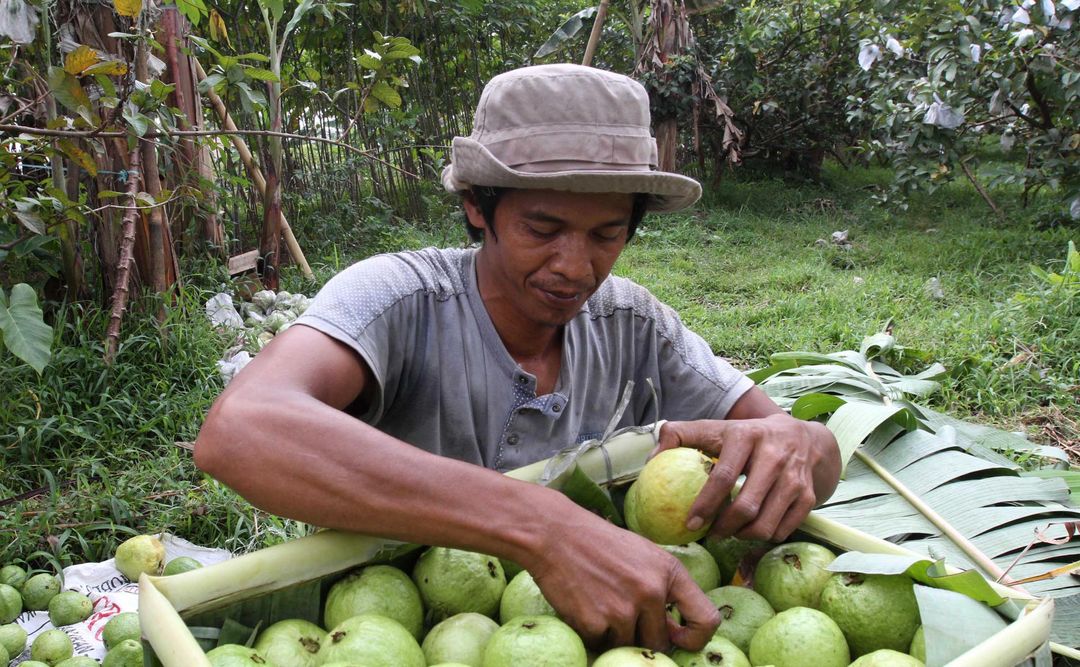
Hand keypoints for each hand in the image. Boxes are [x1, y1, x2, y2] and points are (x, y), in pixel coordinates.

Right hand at [526, 502, 719, 652]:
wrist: (554, 533)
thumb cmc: (599, 543)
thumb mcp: (644, 555)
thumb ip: (663, 587)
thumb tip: (675, 631)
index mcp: (669, 573)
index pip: (706, 620)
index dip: (694, 638)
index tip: (676, 636)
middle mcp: (651, 592)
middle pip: (660, 642)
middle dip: (643, 636)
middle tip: (620, 615)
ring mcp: (623, 609)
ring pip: (628, 646)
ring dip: (614, 634)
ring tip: (598, 602)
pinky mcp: (594, 622)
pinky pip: (600, 643)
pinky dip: (591, 632)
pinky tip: (582, 605)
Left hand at [656, 415, 839, 541]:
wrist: (803, 437)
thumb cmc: (748, 437)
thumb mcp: (716, 428)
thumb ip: (681, 435)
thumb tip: (651, 458)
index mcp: (746, 436)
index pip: (724, 476)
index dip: (706, 503)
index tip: (690, 523)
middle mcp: (774, 455)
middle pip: (747, 506)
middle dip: (724, 527)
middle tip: (711, 533)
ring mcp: (795, 477)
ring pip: (766, 524)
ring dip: (743, 535)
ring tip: (730, 531)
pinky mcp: (809, 496)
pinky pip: (783, 530)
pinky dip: (765, 536)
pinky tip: (753, 529)